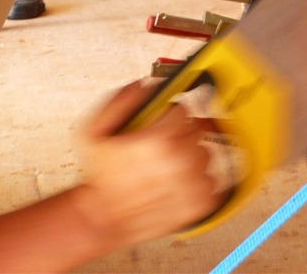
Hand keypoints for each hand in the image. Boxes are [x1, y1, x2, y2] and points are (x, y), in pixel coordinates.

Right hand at [71, 80, 226, 247]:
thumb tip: (145, 86)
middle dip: (181, 131)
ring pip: (206, 151)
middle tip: (163, 142)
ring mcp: (194, 183)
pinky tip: (178, 179)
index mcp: (159, 140)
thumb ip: (120, 100)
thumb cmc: (101, 179)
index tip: (162, 120)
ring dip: (190, 153)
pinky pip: (212, 177)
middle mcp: (180, 161)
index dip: (170, 112)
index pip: (183, 108)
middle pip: (197, 128)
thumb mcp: (93, 130)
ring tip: (167, 163)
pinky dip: (199, 177)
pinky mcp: (202, 202)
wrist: (103, 220)